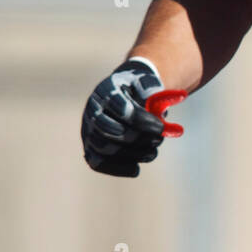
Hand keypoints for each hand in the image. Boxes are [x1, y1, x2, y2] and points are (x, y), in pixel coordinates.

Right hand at [81, 59, 165, 176]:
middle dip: (138, 137)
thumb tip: (162, 106)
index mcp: (106, 90)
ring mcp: (88, 129)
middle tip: (159, 140)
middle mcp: (92, 110)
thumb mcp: (149, 82)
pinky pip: (98, 162)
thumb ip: (153, 89)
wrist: (129, 98)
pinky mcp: (90, 147)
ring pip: (104, 148)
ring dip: (132, 153)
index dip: (139, 118)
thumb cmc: (141, 91)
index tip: (161, 127)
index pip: (116, 104)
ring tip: (153, 152)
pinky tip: (136, 168)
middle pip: (108, 128)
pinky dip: (119, 168)